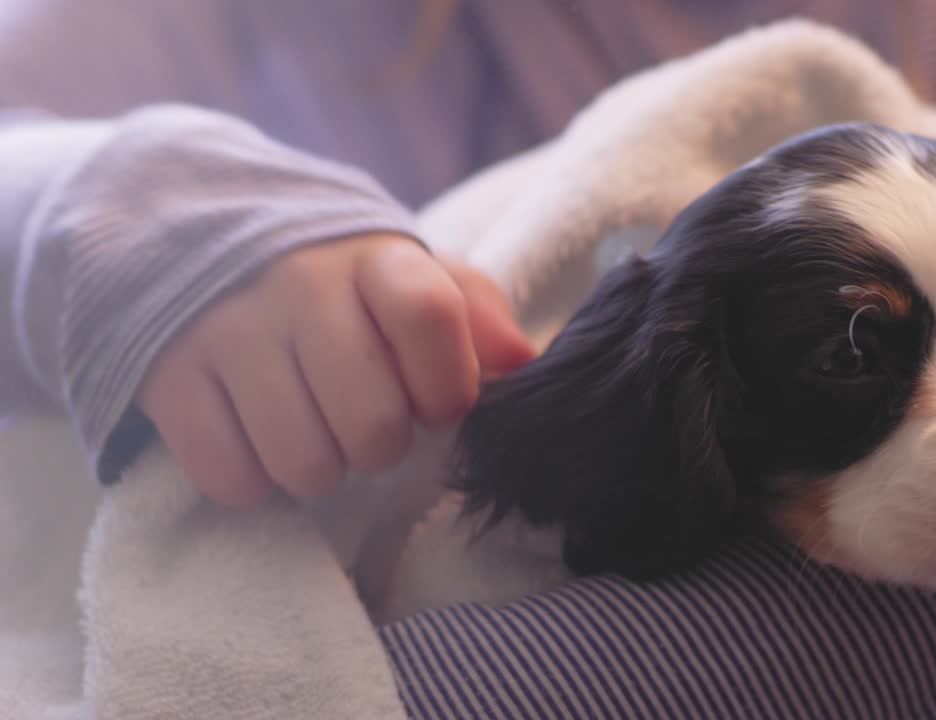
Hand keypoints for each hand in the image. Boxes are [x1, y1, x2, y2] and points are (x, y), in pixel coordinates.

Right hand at [137, 233, 534, 506]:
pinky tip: (258, 437)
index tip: (440, 402)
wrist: (201, 237)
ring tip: (314, 430)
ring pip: (302, 462)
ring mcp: (227, 331)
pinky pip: (230, 475)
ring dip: (319, 468)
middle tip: (368, 422)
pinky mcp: (169, 377)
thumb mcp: (411, 276)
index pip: (430, 317)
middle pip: (372, 420)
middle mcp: (298, 287)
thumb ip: (474, 311)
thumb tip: (522, 359)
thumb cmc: (339, 281)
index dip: (448, 384)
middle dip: (383, 445)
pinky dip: (253, 479)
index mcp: (374, 259)